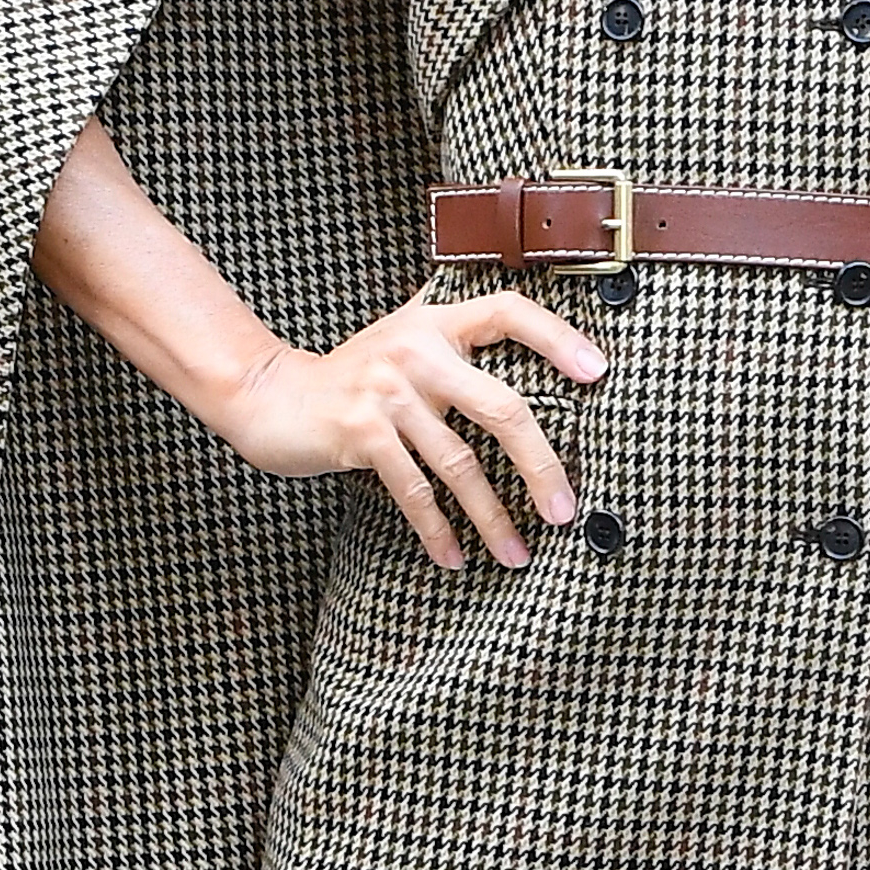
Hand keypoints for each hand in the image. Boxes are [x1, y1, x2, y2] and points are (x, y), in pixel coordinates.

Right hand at [207, 288, 598, 572]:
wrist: (271, 394)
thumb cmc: (351, 374)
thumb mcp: (402, 339)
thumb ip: (452, 338)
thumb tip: (526, 355)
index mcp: (436, 323)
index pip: (509, 313)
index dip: (557, 338)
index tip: (598, 372)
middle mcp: (417, 351)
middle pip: (502, 408)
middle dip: (541, 466)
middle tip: (565, 510)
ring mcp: (388, 392)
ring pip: (460, 464)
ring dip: (492, 517)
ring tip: (516, 552)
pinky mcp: (361, 433)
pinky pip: (414, 491)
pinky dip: (437, 530)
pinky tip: (454, 556)